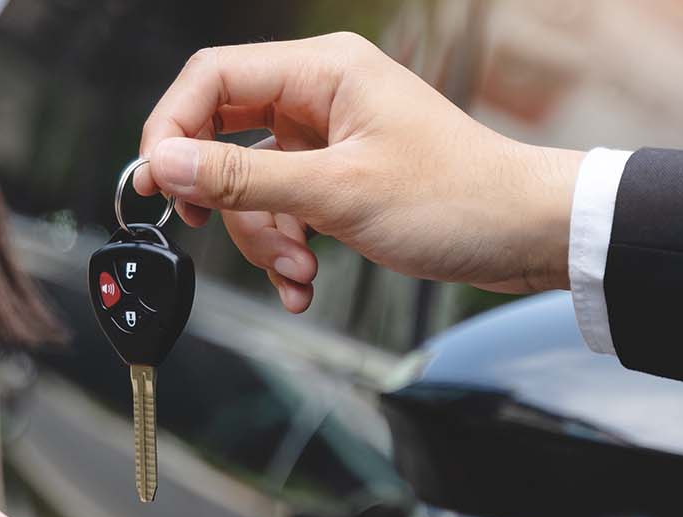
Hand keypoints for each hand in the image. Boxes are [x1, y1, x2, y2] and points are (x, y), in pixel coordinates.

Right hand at [133, 32, 583, 311]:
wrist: (529, 235)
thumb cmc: (458, 201)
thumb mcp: (336, 195)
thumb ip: (241, 180)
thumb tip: (164, 165)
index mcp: (323, 71)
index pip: (212, 78)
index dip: (170, 128)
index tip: (154, 183)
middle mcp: (323, 93)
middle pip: (224, 134)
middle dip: (225, 199)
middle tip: (215, 235)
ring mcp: (332, 135)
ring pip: (253, 181)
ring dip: (265, 236)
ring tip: (300, 271)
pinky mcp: (343, 174)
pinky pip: (286, 206)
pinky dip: (289, 245)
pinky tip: (307, 279)